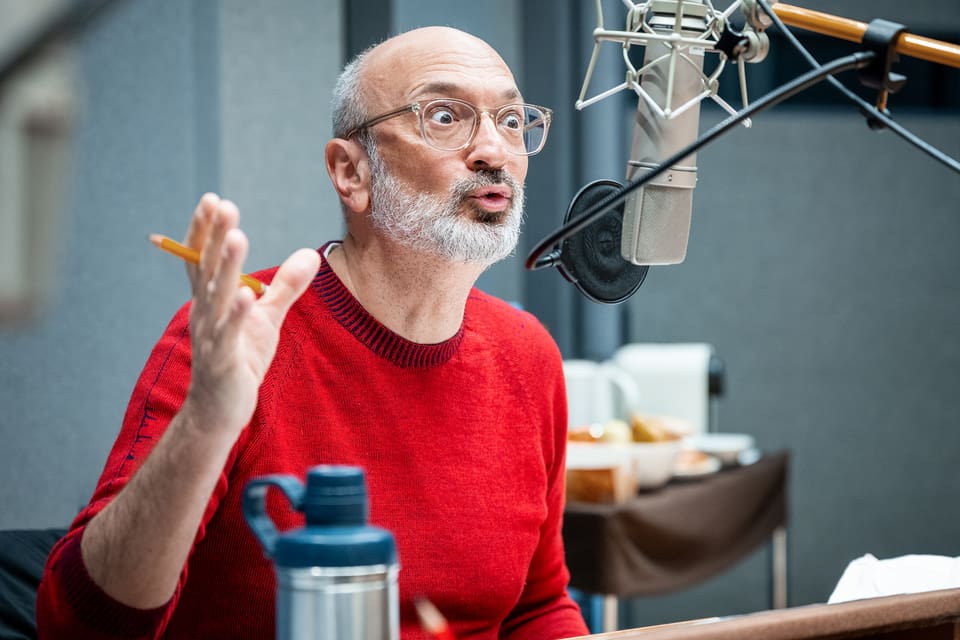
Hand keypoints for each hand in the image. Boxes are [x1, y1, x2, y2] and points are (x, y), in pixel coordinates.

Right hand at [181, 193, 319, 436]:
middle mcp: (205, 312)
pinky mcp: (224, 359)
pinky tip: (245, 294)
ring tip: (236, 236)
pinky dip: (236, 313)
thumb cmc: (240, 359)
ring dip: (226, 266)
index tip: (212, 199)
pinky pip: (229, 333)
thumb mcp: (266, 317)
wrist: (220, 410)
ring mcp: (211, 335)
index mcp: (211, 300)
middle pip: (208, 268)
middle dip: (214, 236)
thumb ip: (285, 285)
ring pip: (217, 295)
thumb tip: (311, 252)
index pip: (203, 259)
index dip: (205, 230)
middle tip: (221, 203)